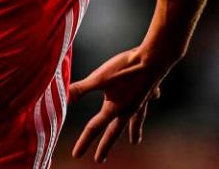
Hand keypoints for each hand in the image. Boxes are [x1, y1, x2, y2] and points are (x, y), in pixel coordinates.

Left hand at [69, 48, 165, 162]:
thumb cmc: (125, 68)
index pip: (95, 128)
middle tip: (99, 160)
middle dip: (105, 146)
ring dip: (134, 131)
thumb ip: (81, 89)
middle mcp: (129, 109)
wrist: (154, 58)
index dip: (84, 141)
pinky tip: (154, 98)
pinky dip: (148, 102)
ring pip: (135, 120)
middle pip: (114, 131)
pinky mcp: (148, 90)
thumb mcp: (99, 78)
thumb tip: (64, 96)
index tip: (77, 155)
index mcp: (115, 109)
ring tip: (135, 142)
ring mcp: (140, 101)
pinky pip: (147, 101)